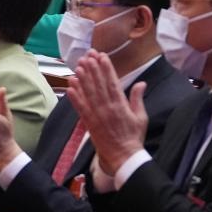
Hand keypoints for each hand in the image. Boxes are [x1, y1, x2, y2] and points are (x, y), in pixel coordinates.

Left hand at [66, 52, 147, 175]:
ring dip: (83, 78)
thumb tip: (142, 83)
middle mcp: (108, 107)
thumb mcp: (141, 117)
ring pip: (88, 93)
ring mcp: (97, 115)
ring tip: (79, 65)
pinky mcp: (89, 122)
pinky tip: (70, 86)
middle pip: (98, 84)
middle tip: (88, 55)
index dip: (106, 68)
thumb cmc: (134, 137)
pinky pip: (80, 107)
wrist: (124, 157)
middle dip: (93, 68)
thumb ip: (138, 98)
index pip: (112, 82)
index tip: (102, 56)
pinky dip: (74, 96)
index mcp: (121, 105)